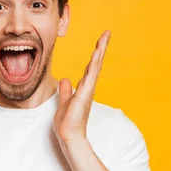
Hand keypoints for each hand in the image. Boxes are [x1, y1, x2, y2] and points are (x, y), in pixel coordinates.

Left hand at [53, 31, 110, 147]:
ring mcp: (87, 92)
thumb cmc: (67, 122)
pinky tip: (95, 57)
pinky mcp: (83, 97)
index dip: (95, 54)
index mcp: (83, 88)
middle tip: (107, 33)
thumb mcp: (63, 102)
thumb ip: (65, 91)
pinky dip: (93, 67)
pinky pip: (88, 78)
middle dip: (101, 48)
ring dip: (99, 53)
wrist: (69, 136)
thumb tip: (65, 79)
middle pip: (96, 64)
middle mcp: (88, 88)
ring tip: (103, 39)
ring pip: (94, 68)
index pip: (90, 67)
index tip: (100, 41)